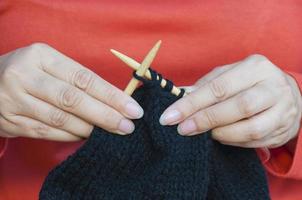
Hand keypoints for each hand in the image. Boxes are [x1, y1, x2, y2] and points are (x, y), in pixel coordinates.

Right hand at [0, 43, 142, 140]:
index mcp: (41, 56)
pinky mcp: (10, 121)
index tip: (132, 108)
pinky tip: (87, 136)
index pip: (84, 78)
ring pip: (60, 119)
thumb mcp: (51, 65)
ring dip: (90, 128)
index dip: (111, 95)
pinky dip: (70, 136)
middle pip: (73, 99)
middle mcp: (25, 76)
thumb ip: (79, 80)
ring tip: (111, 132)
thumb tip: (116, 99)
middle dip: (105, 115)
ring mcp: (14, 100)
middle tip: (127, 126)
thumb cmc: (31, 72)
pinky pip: (47, 132)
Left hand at [160, 54, 301, 147]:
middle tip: (183, 129)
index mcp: (255, 67)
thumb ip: (204, 86)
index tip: (170, 116)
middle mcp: (273, 86)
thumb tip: (177, 96)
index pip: (219, 87)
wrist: (286, 95)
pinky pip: (256, 142)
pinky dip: (233, 142)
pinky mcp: (284, 129)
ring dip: (221, 134)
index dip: (192, 103)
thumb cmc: (248, 83)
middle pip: (238, 107)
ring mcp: (283, 109)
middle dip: (205, 120)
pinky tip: (220, 138)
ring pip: (251, 128)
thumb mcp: (228, 76)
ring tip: (204, 134)